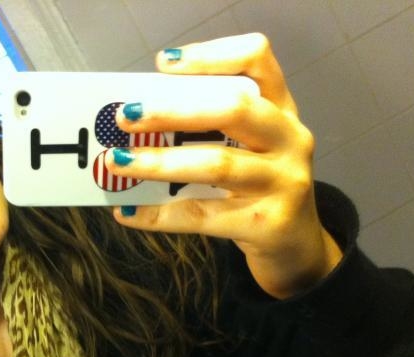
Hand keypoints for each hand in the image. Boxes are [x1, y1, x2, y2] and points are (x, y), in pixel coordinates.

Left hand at [107, 33, 341, 298]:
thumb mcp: (248, 146)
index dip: (211, 55)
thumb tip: (135, 122)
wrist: (296, 244)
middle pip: (235, 109)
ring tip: (118, 162)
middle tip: (127, 116)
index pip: (257, 60)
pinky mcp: (266, 223)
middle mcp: (289, 138)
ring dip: (160, 162)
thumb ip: (207, 128)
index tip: (163, 64)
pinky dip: (159, 215)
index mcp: (280, 108)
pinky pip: (202, 215)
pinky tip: (127, 213)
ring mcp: (283, 182)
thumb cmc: (257, 185)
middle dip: (174, 110)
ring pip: (217, 164)